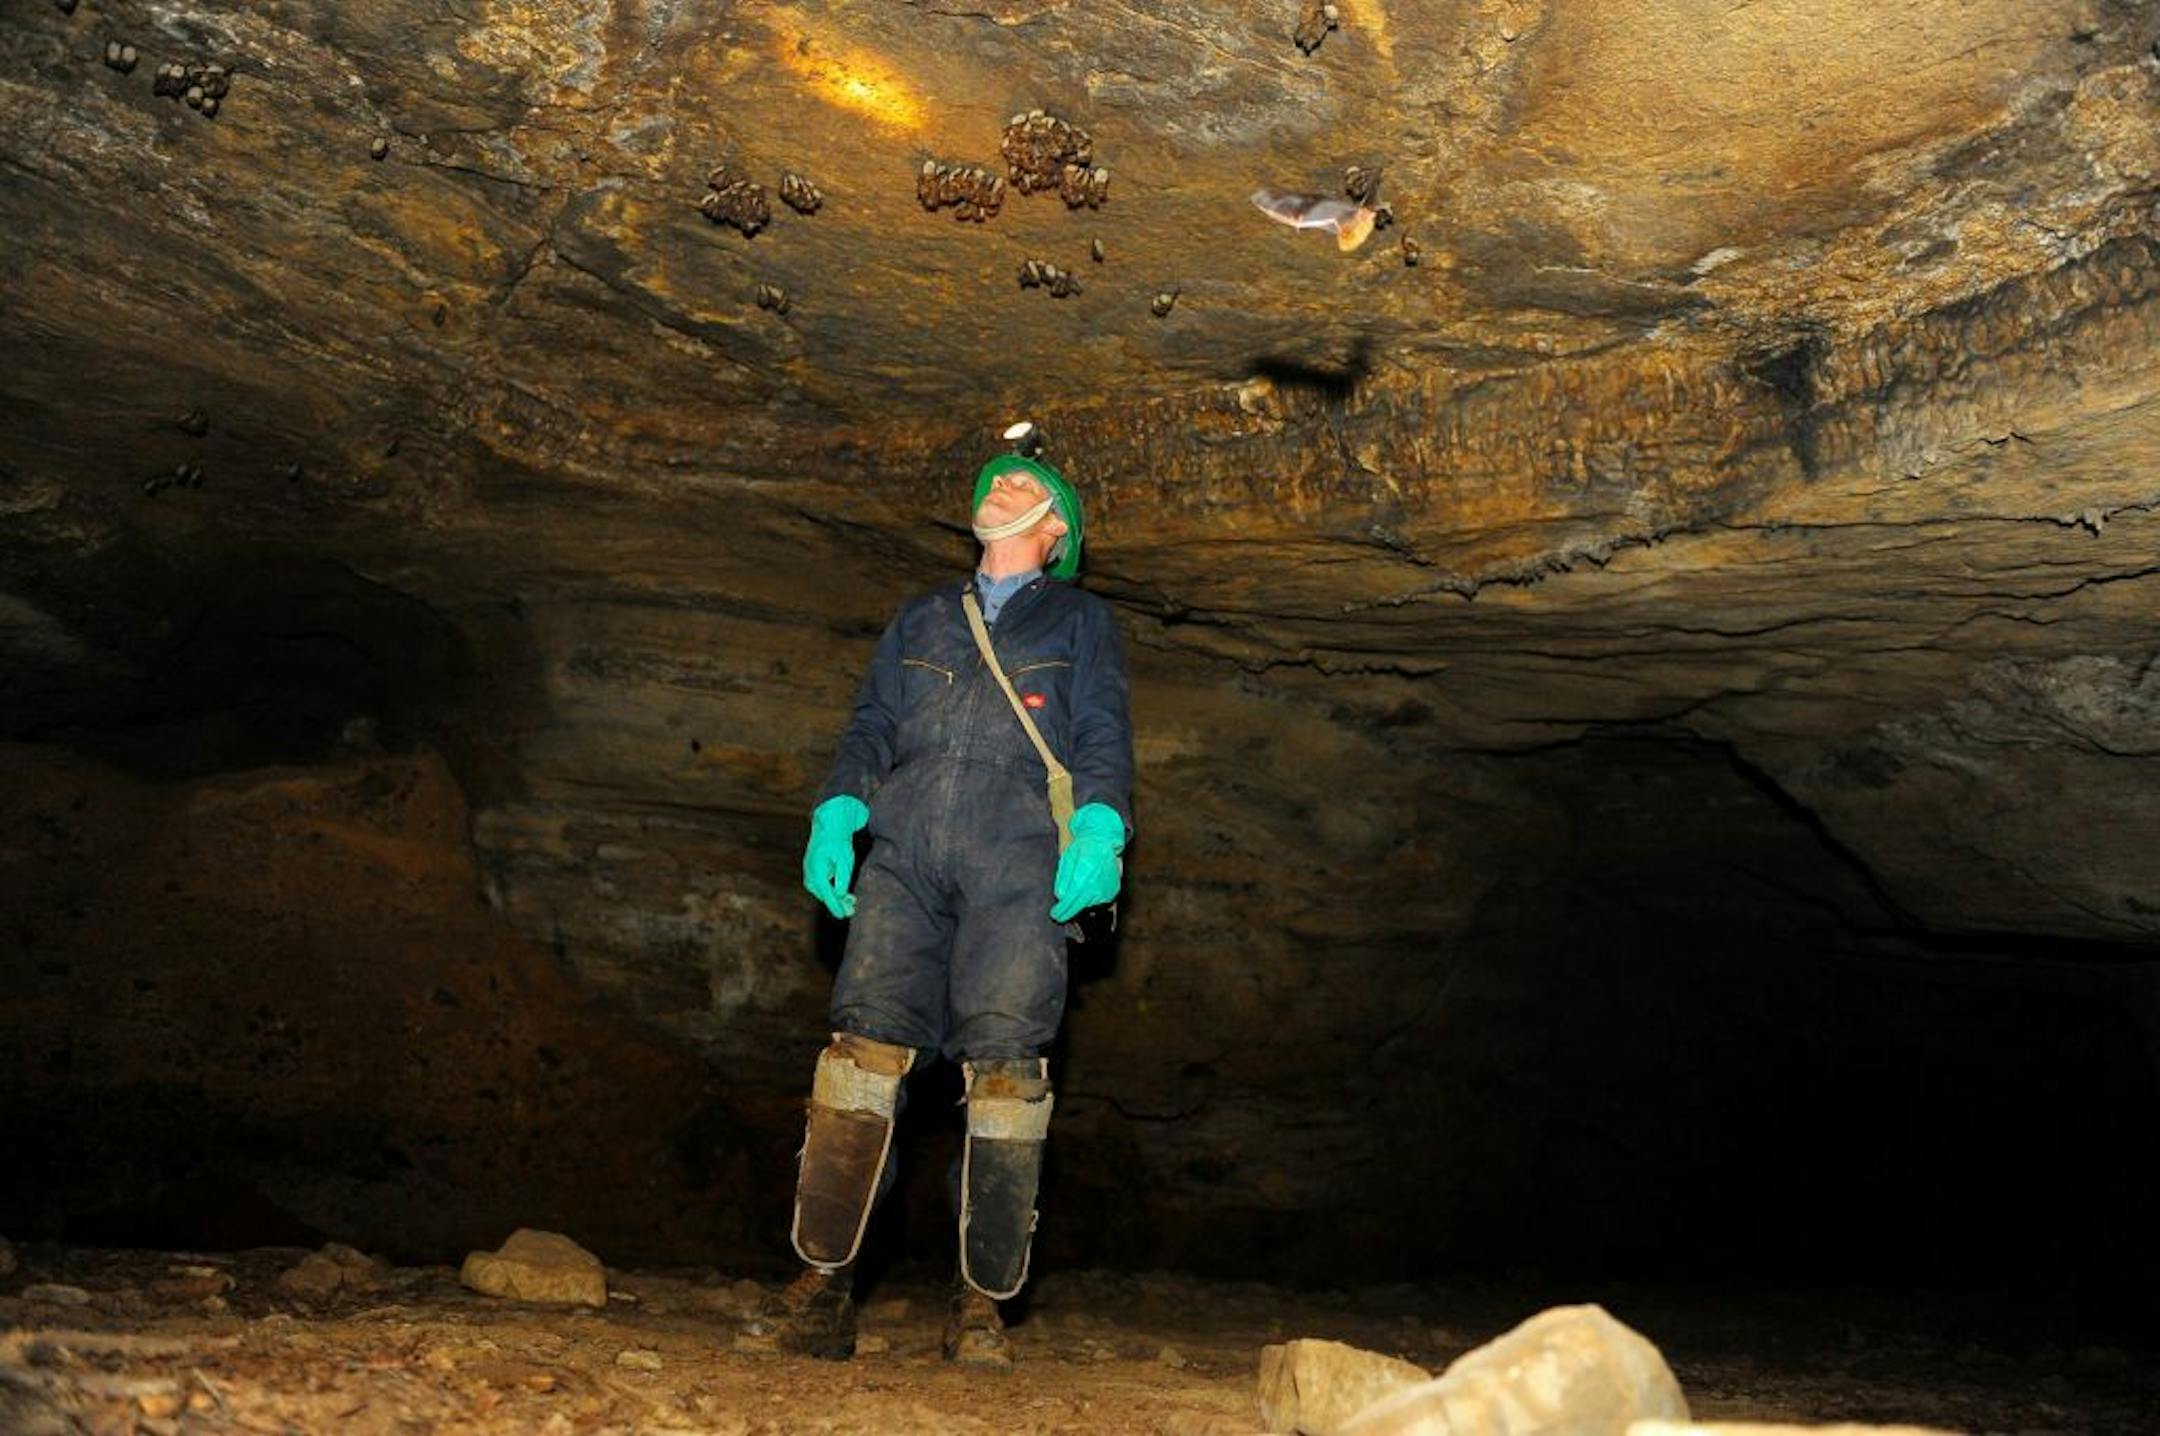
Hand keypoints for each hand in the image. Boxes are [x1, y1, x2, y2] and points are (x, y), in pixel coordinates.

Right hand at [802, 795, 869, 919]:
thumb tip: (839, 896)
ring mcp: (809, 871)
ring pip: (822, 891)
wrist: (830, 825)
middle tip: (852, 910)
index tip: (842, 915)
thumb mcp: (845, 859)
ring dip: (835, 898)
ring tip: (851, 902)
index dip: (834, 905)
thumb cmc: (839, 841)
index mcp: (816, 869)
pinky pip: (821, 886)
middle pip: (823, 894)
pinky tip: (844, 895)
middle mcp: (810, 872)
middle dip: (837, 903)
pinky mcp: (813, 871)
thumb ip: (842, 878)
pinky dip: (832, 891)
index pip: (826, 892)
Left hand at [1051, 802, 1125, 921]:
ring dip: (1079, 903)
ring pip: (1088, 904)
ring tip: (1076, 891)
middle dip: (1068, 911)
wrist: (1103, 843)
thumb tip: (1060, 896)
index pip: (1072, 897)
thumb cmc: (1082, 849)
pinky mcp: (1113, 892)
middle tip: (1058, 915)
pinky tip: (1087, 889)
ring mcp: (1107, 888)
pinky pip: (1098, 901)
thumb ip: (1063, 878)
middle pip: (1080, 904)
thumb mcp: (1067, 859)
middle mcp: (1098, 882)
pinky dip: (1090, 899)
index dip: (1062, 909)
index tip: (1054, 915)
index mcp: (1085, 872)